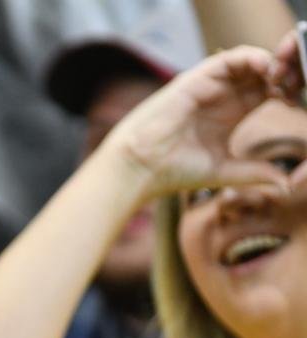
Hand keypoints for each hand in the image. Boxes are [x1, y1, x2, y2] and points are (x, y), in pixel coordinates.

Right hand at [106, 45, 294, 196]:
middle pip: (262, 73)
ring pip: (249, 61)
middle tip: (296, 87)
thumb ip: (255, 172)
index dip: (287, 92)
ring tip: (282, 79)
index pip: (266, 91)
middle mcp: (222, 97)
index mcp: (230, 115)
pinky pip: (231, 58)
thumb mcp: (224, 171)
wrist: (142, 167)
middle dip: (284, 75)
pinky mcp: (198, 78)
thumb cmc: (173, 171)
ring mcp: (210, 86)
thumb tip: (284, 184)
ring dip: (272, 65)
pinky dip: (253, 58)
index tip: (297, 105)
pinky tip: (265, 72)